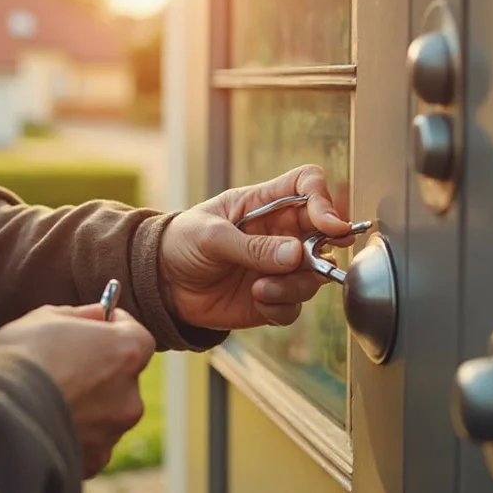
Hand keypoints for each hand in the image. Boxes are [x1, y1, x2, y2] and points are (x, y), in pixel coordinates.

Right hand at [0, 304, 155, 477]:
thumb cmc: (19, 358)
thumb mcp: (44, 318)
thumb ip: (80, 315)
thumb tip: (98, 314)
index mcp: (125, 353)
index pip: (138, 337)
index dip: (118, 329)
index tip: (99, 325)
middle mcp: (130, 396)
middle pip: (123, 379)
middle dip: (101, 372)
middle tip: (66, 366)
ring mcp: (113, 433)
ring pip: (106, 414)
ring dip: (88, 406)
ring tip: (48, 400)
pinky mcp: (93, 461)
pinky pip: (89, 444)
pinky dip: (74, 435)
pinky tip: (44, 425)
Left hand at [159, 164, 353, 329]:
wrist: (163, 284)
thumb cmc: (181, 243)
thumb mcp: (210, 236)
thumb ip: (252, 246)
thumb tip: (297, 254)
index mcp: (265, 203)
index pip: (308, 185)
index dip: (325, 200)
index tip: (329, 225)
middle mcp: (280, 232)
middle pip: (325, 233)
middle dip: (322, 251)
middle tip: (304, 264)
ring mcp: (280, 266)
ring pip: (314, 275)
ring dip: (293, 285)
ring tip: (259, 289)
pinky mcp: (274, 296)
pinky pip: (295, 305)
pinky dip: (281, 307)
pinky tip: (257, 301)